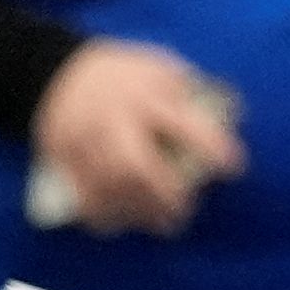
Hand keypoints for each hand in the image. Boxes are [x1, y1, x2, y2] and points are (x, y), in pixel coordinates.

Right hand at [28, 38, 243, 235]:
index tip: (234, 168)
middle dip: (165, 193)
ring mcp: (84, 140)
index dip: (212, 147)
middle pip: (137, 164)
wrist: (54, 70)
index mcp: (146, 93)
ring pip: (109, 186)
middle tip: (185, 209)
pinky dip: (103, 215)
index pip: (183, 123)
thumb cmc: (120, 73)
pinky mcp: (62, 157)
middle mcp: (114, 118)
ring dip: (139, 212)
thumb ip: (190, 91)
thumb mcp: (158, 66)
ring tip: (161, 224)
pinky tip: (121, 224)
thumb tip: (234, 114)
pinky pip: (82, 194)